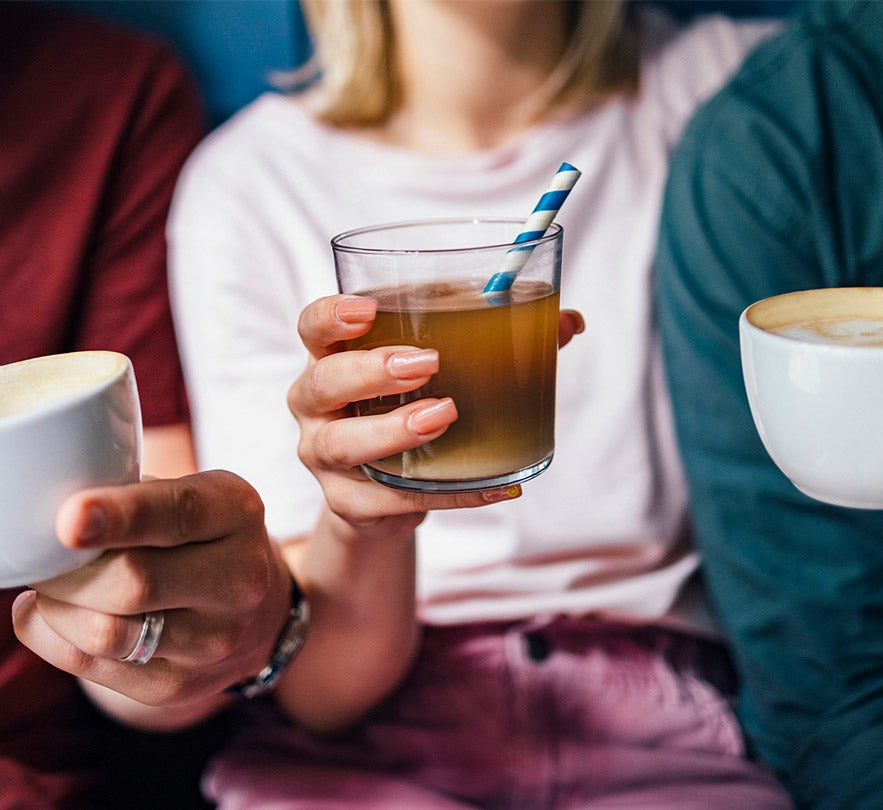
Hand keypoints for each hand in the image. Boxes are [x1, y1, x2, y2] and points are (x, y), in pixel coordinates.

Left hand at [11, 470, 290, 724]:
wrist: (254, 611)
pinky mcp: (178, 687)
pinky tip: (46, 614)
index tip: (68, 518)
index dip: (118, 516)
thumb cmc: (195, 534)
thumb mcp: (186, 491)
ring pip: (106, 633)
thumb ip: (128, 489)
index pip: (177, 514)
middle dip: (67, 570)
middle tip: (37, 553)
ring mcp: (214, 642)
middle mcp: (239, 581)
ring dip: (55, 607)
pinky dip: (50, 636)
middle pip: (134, 582)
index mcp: (237, 513)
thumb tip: (42, 503)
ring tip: (44, 585)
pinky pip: (90, 667)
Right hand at [288, 295, 584, 543]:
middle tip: (427, 363)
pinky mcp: (350, 504)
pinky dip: (445, 493)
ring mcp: (325, 457)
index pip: (313, 327)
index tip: (369, 309)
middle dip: (369, 371)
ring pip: (341, 445)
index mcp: (334, 356)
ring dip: (392, 430)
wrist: (389, 492)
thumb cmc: (412, 406)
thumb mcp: (445, 366)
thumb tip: (569, 322)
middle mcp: (317, 405)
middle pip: (322, 382)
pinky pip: (389, 502)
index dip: (332, 316)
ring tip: (444, 416)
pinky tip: (492, 485)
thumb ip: (501, 336)